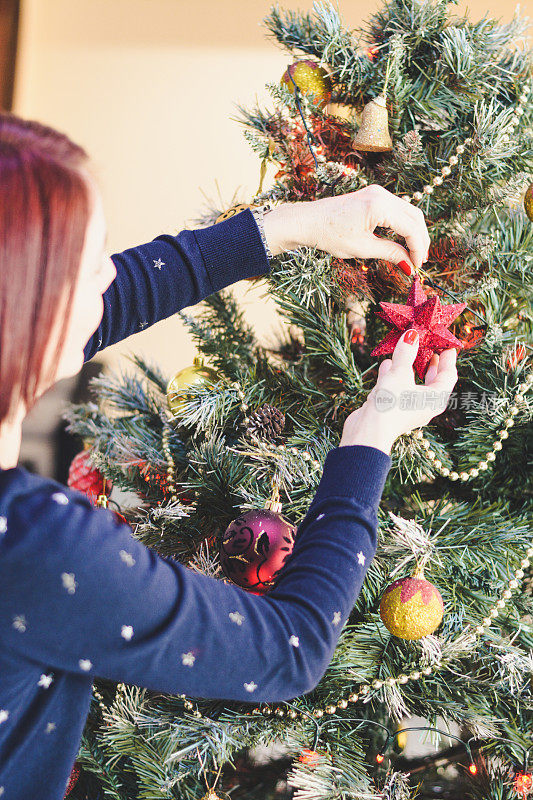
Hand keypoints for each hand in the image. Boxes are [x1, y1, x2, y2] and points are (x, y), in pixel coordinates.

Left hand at [262, 185, 429, 272]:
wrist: (307, 221)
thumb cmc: (329, 235)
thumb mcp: (362, 248)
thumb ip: (390, 253)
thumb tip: (410, 265)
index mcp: (379, 206)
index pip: (411, 228)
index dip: (418, 249)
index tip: (417, 267)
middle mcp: (381, 194)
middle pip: (415, 216)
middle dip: (420, 240)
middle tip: (419, 261)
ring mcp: (377, 192)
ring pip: (408, 212)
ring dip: (413, 232)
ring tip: (412, 254)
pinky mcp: (373, 195)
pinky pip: (397, 209)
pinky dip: (402, 225)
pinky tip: (401, 241)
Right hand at [339, 329, 458, 454]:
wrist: (368, 432)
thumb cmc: (391, 404)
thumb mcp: (399, 374)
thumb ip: (406, 354)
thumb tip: (412, 336)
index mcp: (436, 399)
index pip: (449, 375)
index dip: (448, 359)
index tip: (446, 344)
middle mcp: (425, 405)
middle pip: (433, 381)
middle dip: (430, 363)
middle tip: (430, 346)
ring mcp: (409, 408)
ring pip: (413, 384)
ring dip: (410, 368)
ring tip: (408, 351)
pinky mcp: (393, 410)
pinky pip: (398, 389)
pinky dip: (394, 376)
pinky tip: (387, 364)